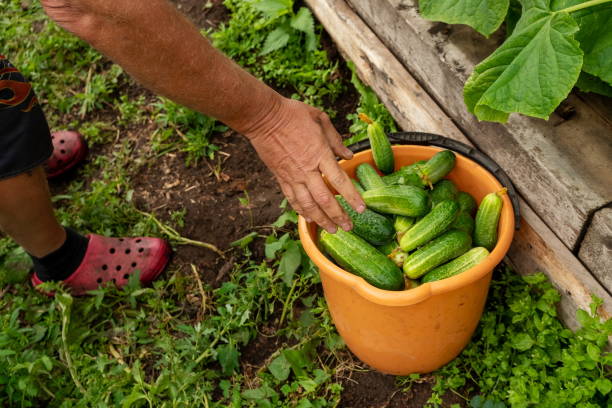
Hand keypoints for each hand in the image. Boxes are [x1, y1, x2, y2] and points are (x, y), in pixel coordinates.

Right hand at [245, 98, 365, 232]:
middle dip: (338, 216)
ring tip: (332, 229)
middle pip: (325, 199)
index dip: (352, 197)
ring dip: (321, 219)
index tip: (362, 209)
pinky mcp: (281, 178)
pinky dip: (302, 211)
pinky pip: (293, 199)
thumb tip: (349, 155)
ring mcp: (292, 176)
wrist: (263, 118)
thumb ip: (336, 140)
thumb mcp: (320, 119)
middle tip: (349, 227)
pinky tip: (309, 219)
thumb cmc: (293, 114)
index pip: (339, 180)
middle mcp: (307, 169)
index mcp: (319, 153)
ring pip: (308, 205)